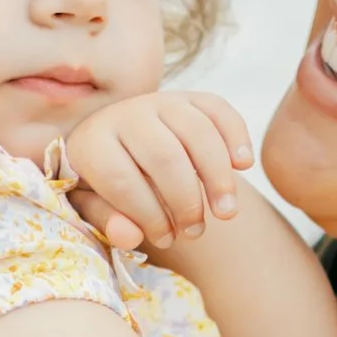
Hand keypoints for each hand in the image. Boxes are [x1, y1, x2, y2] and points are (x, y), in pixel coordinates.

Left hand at [58, 88, 254, 252]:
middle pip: (164, 156)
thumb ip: (107, 221)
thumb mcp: (94, 203)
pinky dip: (236, 136)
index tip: (165, 239)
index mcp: (92, 142)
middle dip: (185, 200)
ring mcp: (161, 101)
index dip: (147, 215)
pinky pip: (218, 109)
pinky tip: (244, 166)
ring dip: (218, 176)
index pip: (122, 179)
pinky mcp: (190, 97)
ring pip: (197, 132)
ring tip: (226, 213)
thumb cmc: (105, 181)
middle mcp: (126, 113)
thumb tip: (130, 236)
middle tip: (195, 232)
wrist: (119, 141)